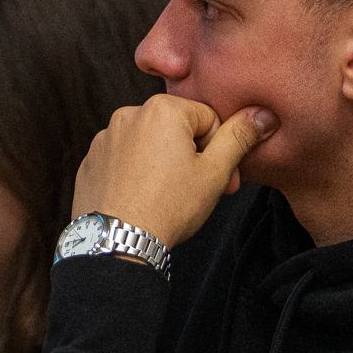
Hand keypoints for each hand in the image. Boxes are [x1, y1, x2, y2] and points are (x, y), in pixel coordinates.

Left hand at [70, 95, 278, 247]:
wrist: (117, 242)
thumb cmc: (168, 207)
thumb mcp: (215, 172)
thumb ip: (239, 137)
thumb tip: (261, 114)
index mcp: (161, 109)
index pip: (208, 119)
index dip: (220, 150)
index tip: (223, 181)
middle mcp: (128, 115)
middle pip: (177, 130)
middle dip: (193, 157)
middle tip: (198, 191)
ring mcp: (104, 138)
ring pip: (149, 145)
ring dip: (164, 164)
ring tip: (167, 197)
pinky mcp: (90, 161)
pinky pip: (123, 160)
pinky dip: (136, 174)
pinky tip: (143, 199)